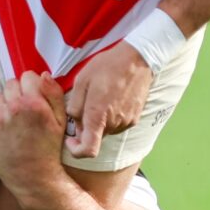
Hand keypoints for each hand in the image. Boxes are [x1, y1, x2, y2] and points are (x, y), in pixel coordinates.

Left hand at [0, 74, 70, 185]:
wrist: (32, 176)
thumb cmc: (49, 149)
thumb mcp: (61, 122)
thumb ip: (54, 94)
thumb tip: (44, 74)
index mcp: (34, 103)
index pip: (27, 76)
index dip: (33, 86)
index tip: (35, 96)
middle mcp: (13, 108)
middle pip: (11, 84)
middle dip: (19, 93)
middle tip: (25, 110)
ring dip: (6, 104)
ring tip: (16, 121)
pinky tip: (6, 131)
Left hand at [61, 41, 153, 160]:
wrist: (137, 59)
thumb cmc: (107, 66)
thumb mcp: (81, 81)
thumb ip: (75, 106)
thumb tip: (75, 121)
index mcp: (98, 116)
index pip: (88, 150)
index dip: (76, 150)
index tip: (71, 139)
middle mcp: (113, 124)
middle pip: (96, 137)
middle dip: (87, 126)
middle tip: (86, 103)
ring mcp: (126, 122)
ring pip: (106, 130)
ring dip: (100, 120)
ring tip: (101, 97)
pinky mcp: (135, 117)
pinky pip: (118, 123)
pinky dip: (112, 116)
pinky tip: (112, 97)